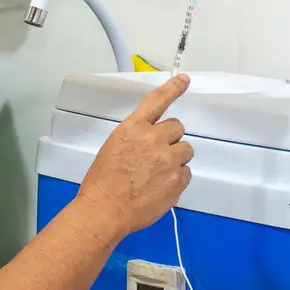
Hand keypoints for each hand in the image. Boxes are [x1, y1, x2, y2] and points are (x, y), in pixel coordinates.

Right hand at [77, 75, 194, 235]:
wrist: (105, 209)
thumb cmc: (102, 181)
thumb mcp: (114, 147)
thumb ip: (136, 138)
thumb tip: (152, 141)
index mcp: (133, 128)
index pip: (157, 101)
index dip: (173, 88)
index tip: (185, 79)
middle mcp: (154, 139)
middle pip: (177, 127)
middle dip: (170, 139)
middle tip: (157, 155)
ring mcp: (168, 160)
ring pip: (186, 149)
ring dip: (176, 157)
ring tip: (158, 173)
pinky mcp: (177, 180)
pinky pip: (187, 172)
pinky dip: (177, 178)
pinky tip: (161, 187)